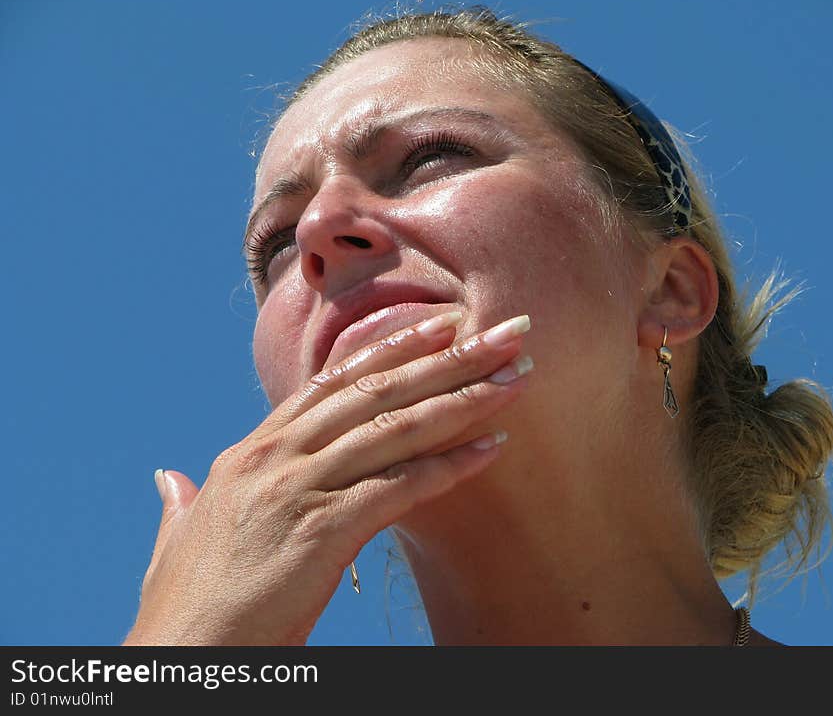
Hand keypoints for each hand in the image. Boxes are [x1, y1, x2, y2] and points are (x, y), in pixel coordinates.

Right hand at [123, 312, 532, 644]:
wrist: (179, 656)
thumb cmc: (186, 605)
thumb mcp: (178, 539)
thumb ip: (182, 503)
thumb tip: (170, 479)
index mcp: (253, 451)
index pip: (335, 381)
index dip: (392, 348)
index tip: (441, 324)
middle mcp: (277, 456)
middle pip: (377, 390)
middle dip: (447, 357)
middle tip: (504, 332)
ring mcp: (298, 488)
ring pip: (395, 427)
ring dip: (463, 399)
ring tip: (515, 378)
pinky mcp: (320, 530)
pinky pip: (399, 487)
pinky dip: (450, 466)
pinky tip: (495, 448)